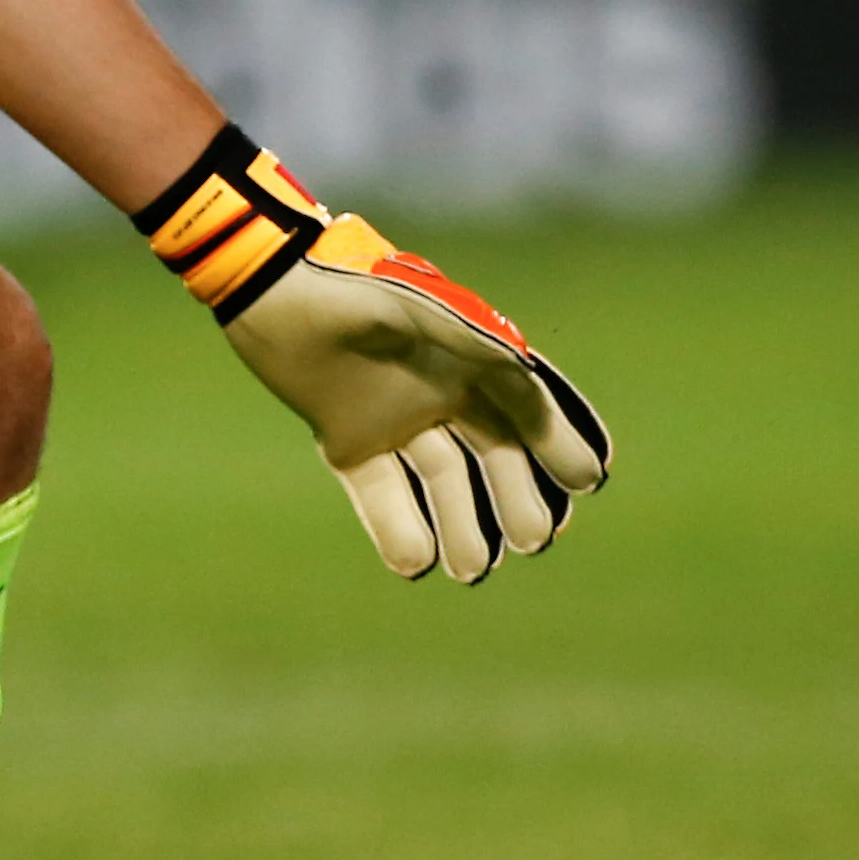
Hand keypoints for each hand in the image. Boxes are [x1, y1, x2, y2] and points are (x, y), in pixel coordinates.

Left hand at [138, 127, 611, 581]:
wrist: (271, 289)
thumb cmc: (355, 290)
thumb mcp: (428, 314)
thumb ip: (481, 348)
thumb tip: (535, 381)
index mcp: (470, 357)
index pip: (529, 409)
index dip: (560, 443)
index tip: (587, 481)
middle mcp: (441, 393)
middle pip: (494, 456)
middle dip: (516, 499)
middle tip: (533, 541)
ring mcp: (395, 421)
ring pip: (441, 484)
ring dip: (460, 526)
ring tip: (472, 570)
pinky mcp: (347, 442)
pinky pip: (381, 494)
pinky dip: (396, 528)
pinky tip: (414, 564)